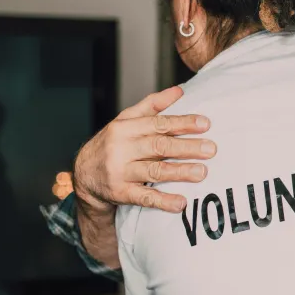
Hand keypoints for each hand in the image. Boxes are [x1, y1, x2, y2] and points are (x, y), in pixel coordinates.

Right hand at [73, 85, 215, 214]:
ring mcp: (120, 172)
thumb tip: (179, 91)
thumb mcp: (126, 121)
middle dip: (186, 147)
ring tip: (202, 173)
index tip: (205, 124)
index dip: (182, 123)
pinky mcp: (120, 193)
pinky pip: (144, 198)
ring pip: (154, 171)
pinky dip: (163, 201)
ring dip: (180, 172)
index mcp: (125, 128)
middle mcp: (121, 149)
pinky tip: (181, 203)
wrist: (84, 175)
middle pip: (158, 146)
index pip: (158, 124)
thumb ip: (152, 106)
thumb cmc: (112, 144)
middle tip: (211, 149)